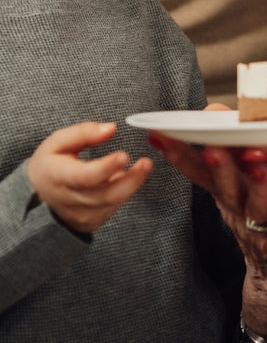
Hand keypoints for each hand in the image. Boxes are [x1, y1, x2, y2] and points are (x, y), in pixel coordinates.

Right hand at [26, 122, 151, 233]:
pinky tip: (127, 178)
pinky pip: (113, 208)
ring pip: (112, 203)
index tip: (124, 155)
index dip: (106, 167)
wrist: (36, 196)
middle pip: (105, 195)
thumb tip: (111, 128)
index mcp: (59, 177)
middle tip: (146, 163)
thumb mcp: (57, 142)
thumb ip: (83, 133)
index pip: (85, 176)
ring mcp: (81, 214)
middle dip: (130, 180)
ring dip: (132, 184)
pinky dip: (123, 193)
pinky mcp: (91, 221)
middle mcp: (71, 200)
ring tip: (143, 166)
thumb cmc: (50, 165)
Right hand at [150, 133, 266, 342]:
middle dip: (219, 167)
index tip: (161, 134)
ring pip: (256, 208)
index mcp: (228, 193)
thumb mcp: (239, 187)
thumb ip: (226, 160)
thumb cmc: (261, 220)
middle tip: (213, 148)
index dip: (181, 154)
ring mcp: (261, 230)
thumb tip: (210, 118)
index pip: (200, 172)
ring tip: (258, 167)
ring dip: (257, 188)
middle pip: (226, 187)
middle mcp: (239, 211)